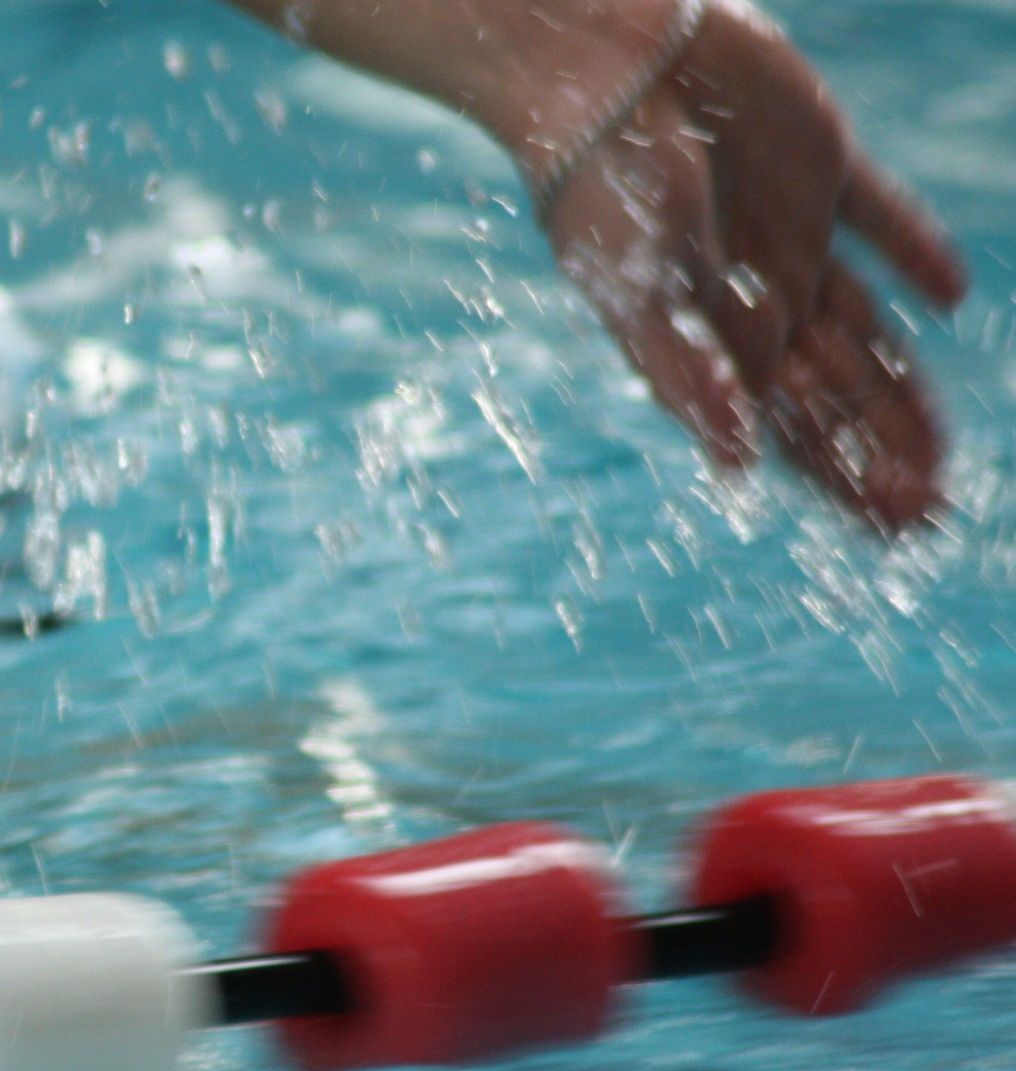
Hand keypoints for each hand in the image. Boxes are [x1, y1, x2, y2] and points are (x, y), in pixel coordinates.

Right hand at [542, 0, 966, 529]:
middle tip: (929, 511)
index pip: (785, 429)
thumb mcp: (634, 292)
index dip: (837, 480)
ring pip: (862, 331)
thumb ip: (684, 374)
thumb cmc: (596, 186)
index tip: (892, 527)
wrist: (594, 68)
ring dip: (899, 391)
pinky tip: (951, 298)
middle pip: (830, 395)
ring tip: (941, 454)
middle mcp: (753, 299)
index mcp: (708, 336)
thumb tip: (735, 468)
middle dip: (874, 454)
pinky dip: (915, 255)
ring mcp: (789, 235)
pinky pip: (879, 220)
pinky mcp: (815, 168)